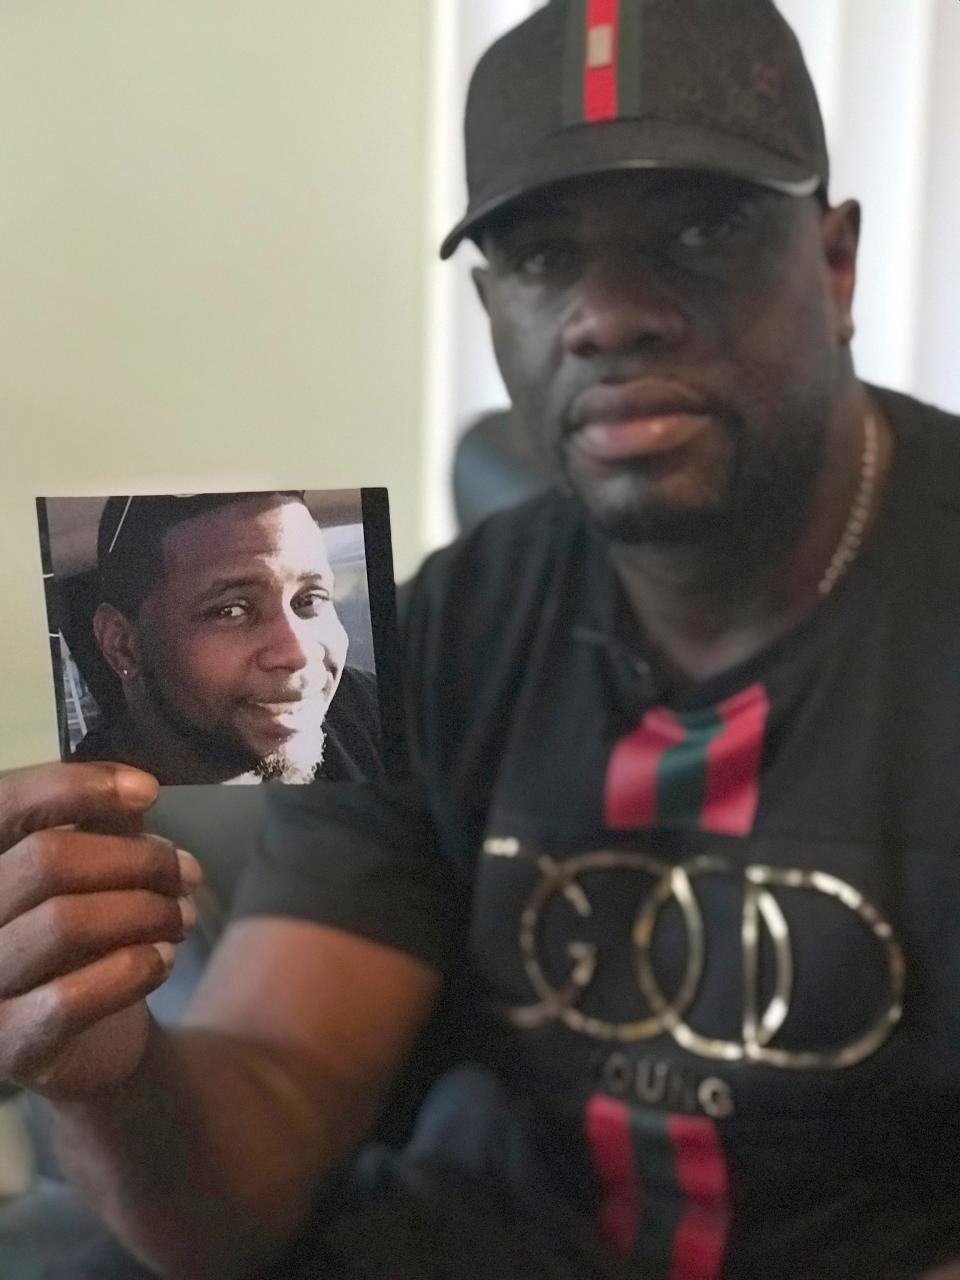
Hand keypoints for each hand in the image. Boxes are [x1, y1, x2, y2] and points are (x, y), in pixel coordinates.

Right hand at [0, 762, 200, 1098]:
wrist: (87, 1040)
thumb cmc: (85, 933)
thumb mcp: (94, 869)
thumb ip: (104, 826)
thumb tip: (134, 793)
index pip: (7, 803)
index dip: (78, 787)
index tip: (149, 790)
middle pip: (47, 860)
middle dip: (136, 859)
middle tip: (187, 872)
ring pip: (65, 923)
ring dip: (145, 911)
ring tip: (183, 916)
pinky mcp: (10, 1044)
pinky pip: (71, 999)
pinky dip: (133, 969)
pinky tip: (163, 959)